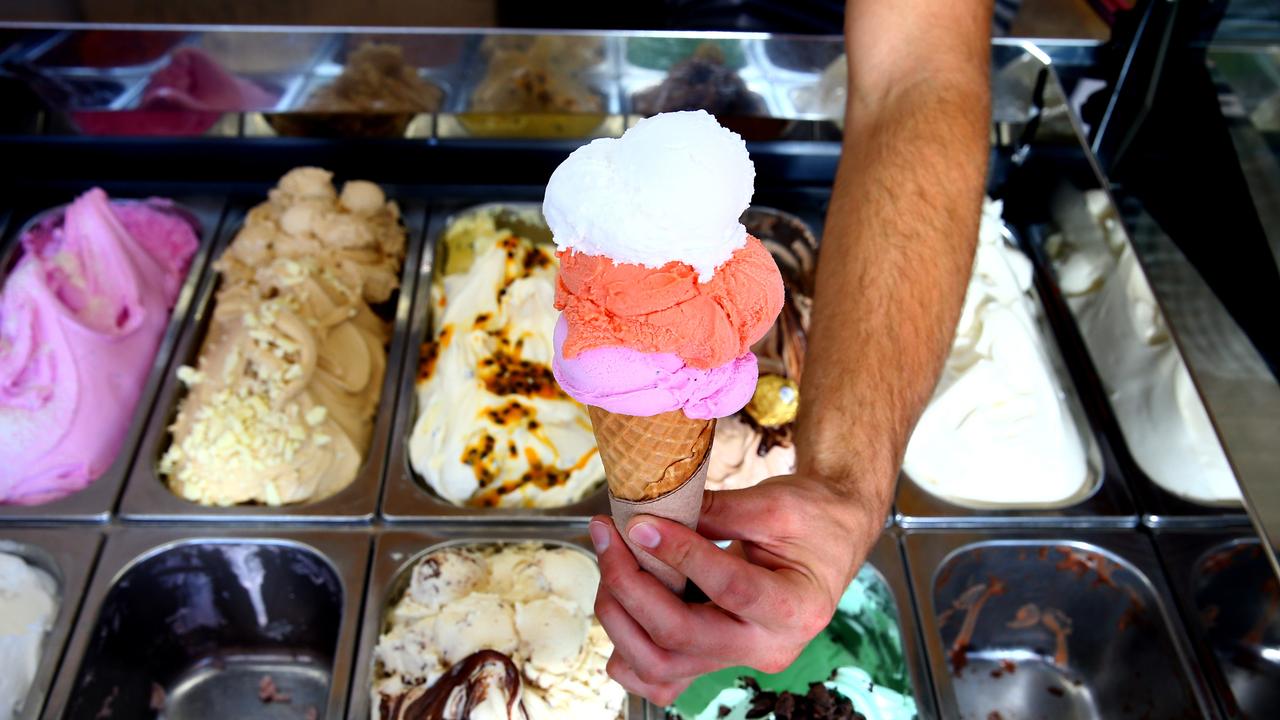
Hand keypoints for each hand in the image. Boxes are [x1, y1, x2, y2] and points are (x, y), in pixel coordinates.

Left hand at [588, 475, 884, 705]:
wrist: (829, 541)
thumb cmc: (811, 519)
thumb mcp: (774, 503)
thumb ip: (717, 511)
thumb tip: (655, 514)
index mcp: (794, 607)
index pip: (730, 588)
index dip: (679, 555)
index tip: (641, 524)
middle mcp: (767, 647)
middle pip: (681, 636)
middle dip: (631, 584)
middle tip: (608, 536)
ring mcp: (739, 662)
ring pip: (660, 665)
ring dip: (620, 616)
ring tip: (609, 562)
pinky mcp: (715, 662)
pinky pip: (660, 679)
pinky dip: (628, 651)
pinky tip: (620, 606)